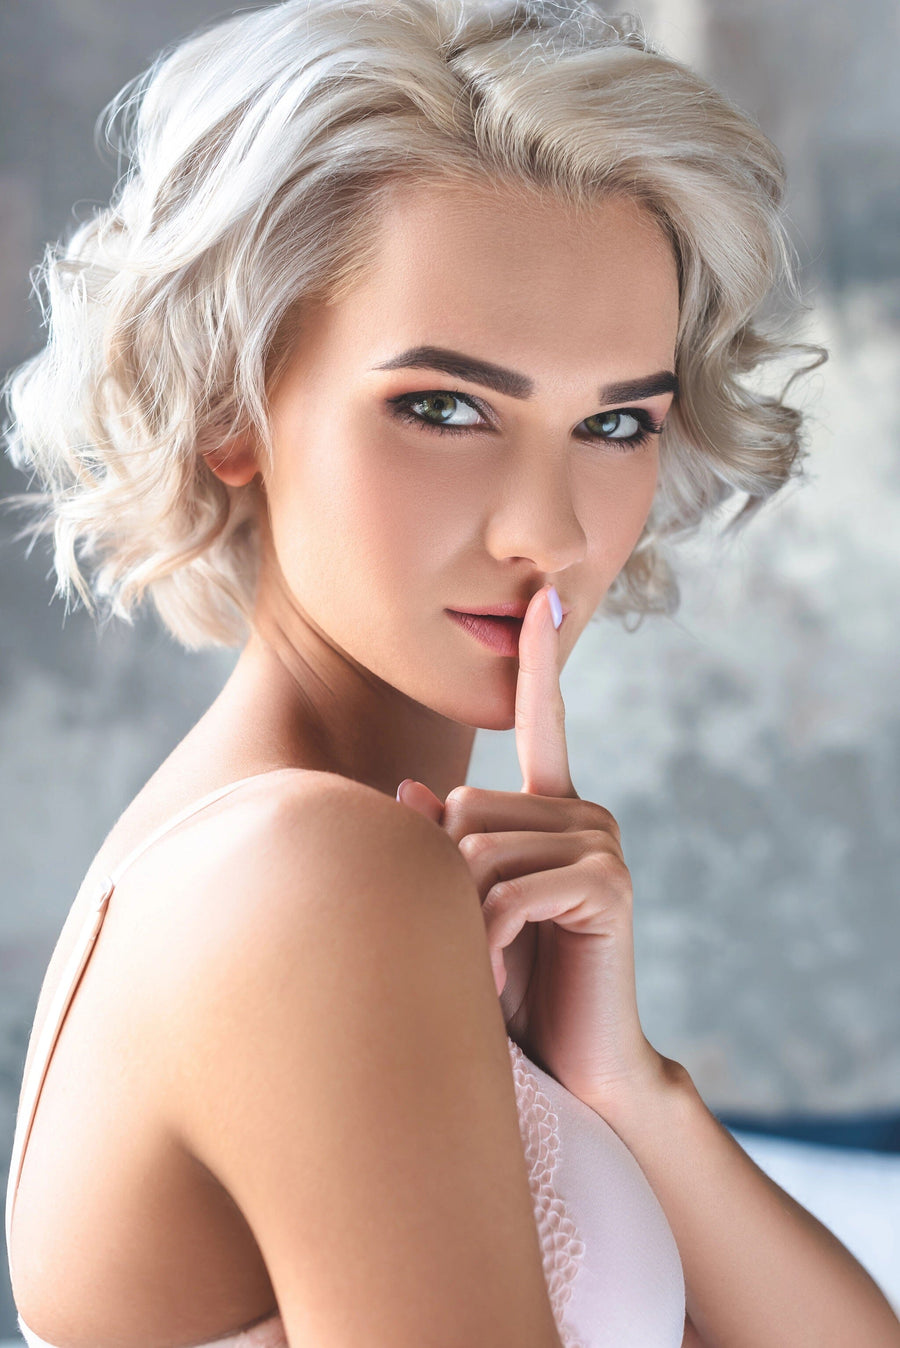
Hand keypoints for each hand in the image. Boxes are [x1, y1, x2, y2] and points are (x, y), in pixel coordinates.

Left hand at [396, 583, 668, 1115]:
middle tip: (466, 939)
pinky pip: (508, 886)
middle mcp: (583, 813)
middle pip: (466, 805)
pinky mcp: (606, 883)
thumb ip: (438, 848)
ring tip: (482, 962)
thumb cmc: (510, 986)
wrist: (572, 1065)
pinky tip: (495, 971)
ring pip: (476, 845)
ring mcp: (601, 843)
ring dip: (460, 914)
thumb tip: (406, 792)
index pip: (545, 719)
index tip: (545, 600)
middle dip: (446, 877)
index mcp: (552, 808)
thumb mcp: (463, 909)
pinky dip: (483, 936)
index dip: (542, 660)